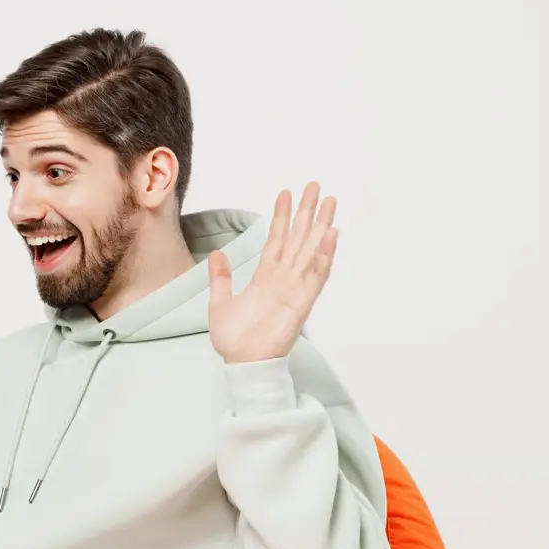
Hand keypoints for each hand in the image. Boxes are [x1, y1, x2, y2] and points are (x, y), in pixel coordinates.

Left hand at [208, 182, 339, 363]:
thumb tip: (217, 254)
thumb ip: (221, 278)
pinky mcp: (303, 300)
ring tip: (330, 202)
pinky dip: (324, 255)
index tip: (286, 194)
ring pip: (311, 249)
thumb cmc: (235, 339)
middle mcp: (283, 278)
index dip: (282, 217)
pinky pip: (316, 275)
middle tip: (316, 186)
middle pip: (298, 237)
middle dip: (307, 212)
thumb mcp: (220, 303)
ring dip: (321, 226)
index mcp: (265, 277)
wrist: (243, 362)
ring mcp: (295, 287)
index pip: (277, 239)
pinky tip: (331, 236)